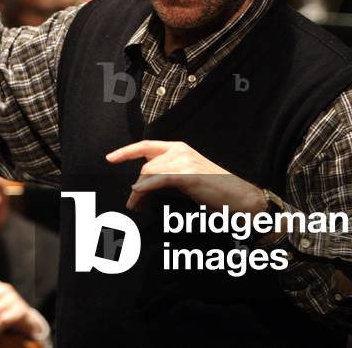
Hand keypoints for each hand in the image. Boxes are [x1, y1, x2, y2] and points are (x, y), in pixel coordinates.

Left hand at [106, 140, 265, 213]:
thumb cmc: (216, 191)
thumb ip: (169, 174)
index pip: (146, 146)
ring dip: (138, 192)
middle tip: (133, 203)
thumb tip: (144, 183)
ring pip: (148, 173)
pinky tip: (138, 197)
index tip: (110, 158)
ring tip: (136, 206)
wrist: (240, 198)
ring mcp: (184, 161)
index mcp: (180, 148)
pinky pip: (157, 180)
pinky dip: (144, 189)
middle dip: (135, 185)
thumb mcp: (189, 177)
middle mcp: (180, 151)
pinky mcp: (187, 175)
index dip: (126, 151)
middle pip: (145, 165)